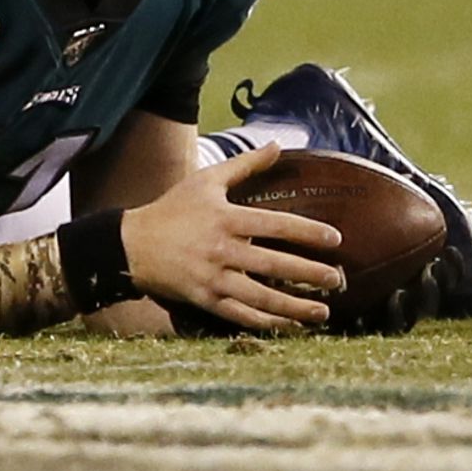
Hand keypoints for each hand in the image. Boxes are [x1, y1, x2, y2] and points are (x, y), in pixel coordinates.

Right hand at [117, 142, 342, 332]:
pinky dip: (268, 323)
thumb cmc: (174, 209)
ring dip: (295, 307)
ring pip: (262, 298)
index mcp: (226, 219)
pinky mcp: (206, 301)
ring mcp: (214, 279)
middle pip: (274, 265)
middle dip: (310, 274)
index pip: (275, 225)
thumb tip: (278, 145)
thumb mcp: (207, 180)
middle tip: (338, 279)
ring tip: (323, 311)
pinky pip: (242, 316)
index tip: (335, 239)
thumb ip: (245, 164)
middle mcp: (222, 250)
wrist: (133, 245)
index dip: (308, 233)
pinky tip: (290, 326)